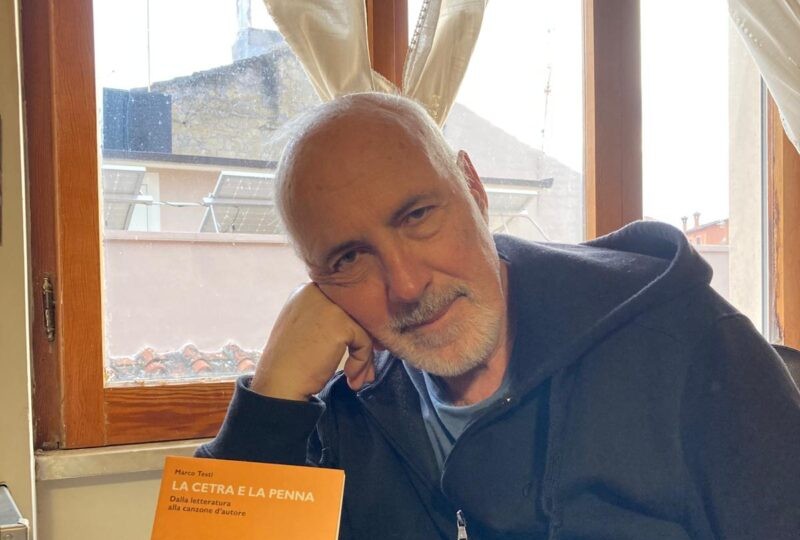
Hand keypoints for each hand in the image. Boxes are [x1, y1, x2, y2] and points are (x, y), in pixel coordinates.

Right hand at [250, 283, 375, 400]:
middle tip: (359, 369)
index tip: (351, 352)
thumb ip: (326, 319)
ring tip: (356, 378)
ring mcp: (329, 306)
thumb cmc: (290, 363)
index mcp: (306, 291)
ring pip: (363, 328)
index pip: (342, 304)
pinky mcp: (341, 324)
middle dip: (360, 343)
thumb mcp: (304, 328)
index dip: (350, 330)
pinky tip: (350, 377)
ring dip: (363, 357)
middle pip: (354, 314)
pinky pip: (365, 342)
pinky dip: (361, 363)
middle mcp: (317, 292)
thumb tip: (364, 324)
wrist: (278, 383)